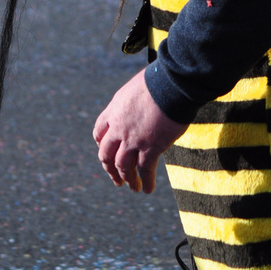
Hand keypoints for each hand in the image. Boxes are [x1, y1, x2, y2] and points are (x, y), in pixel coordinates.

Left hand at [93, 68, 185, 193]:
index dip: (101, 143)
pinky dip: (146, 182)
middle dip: (110, 169)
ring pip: (123, 166)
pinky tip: (148, 189)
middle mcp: (119, 128)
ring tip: (133, 187)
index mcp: (114, 110)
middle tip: (116, 178)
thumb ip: (133, 102)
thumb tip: (141, 103)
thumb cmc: (158, 80)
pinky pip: (145, 170)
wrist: (171, 85)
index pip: (99, 131)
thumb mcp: (136, 87)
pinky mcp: (151, 148)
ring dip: (128, 179)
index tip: (105, 151)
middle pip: (106, 154)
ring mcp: (133, 140)